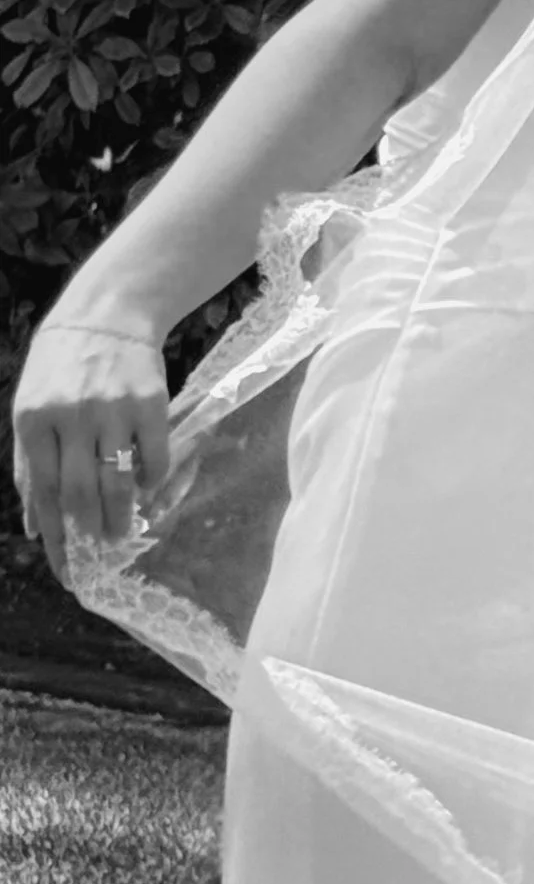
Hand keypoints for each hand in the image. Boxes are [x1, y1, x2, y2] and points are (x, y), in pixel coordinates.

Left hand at [10, 311, 169, 583]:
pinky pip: (155, 457)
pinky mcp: (150, 403)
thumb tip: (32, 526)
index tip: (65, 570)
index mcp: (33, 420)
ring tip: (123, 531)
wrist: (106, 313)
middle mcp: (71, 416)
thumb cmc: (60, 366)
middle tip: (100, 551)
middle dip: (91, 532)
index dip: (55, 537)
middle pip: (82, 493)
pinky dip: (152, 480)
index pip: (44, 493)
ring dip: (122, 515)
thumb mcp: (29, 409)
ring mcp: (112, 409)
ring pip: (119, 481)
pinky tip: (146, 487)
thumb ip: (29, 466)